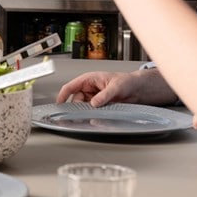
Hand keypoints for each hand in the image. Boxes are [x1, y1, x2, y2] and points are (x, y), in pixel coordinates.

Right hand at [57, 69, 176, 106]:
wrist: (137, 89)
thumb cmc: (127, 81)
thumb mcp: (115, 87)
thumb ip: (104, 95)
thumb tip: (94, 103)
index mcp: (89, 79)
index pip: (70, 87)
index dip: (63, 95)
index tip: (59, 104)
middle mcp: (89, 88)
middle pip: (76, 100)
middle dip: (76, 108)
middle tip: (79, 115)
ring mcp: (93, 97)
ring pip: (83, 107)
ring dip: (85, 112)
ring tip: (90, 116)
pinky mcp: (99, 105)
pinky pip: (91, 111)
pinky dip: (92, 115)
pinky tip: (95, 118)